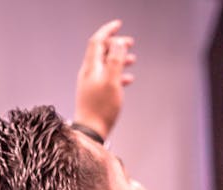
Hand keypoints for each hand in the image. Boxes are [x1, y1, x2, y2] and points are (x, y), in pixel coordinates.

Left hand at [74, 20, 135, 139]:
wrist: (91, 131)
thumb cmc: (101, 109)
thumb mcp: (112, 81)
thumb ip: (115, 60)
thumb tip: (118, 43)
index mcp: (92, 67)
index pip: (98, 41)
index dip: (108, 31)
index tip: (119, 25)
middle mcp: (89, 73)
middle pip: (102, 52)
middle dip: (116, 45)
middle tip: (130, 43)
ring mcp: (91, 84)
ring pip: (106, 65)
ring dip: (119, 60)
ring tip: (133, 60)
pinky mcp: (95, 95)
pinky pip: (108, 79)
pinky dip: (119, 75)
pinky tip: (128, 79)